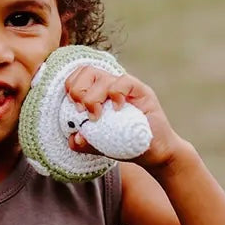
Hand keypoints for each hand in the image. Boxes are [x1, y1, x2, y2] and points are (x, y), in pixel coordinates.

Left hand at [63, 66, 181, 170]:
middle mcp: (110, 86)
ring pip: (102, 76)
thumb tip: (73, 138)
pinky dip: (115, 94)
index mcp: (97, 93)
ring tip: (97, 116)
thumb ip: (84, 141)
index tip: (74, 109)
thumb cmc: (126, 144)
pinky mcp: (141, 91)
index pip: (78, 76)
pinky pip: (124, 81)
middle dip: (78, 90)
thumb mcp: (99, 145)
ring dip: (93, 97)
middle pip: (87, 70)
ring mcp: (126, 87)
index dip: (71, 88)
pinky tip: (117, 110)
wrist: (154, 153)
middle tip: (82, 111)